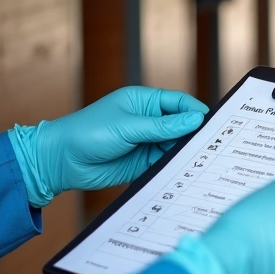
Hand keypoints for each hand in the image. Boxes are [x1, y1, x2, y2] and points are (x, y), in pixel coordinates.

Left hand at [7, 86, 207, 206]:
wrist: (60, 162)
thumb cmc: (88, 133)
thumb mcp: (128, 127)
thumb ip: (163, 127)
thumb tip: (195, 120)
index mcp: (144, 102)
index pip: (178, 102)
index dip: (195, 111)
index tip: (213, 123)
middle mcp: (148, 120)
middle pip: (180, 125)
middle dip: (194, 133)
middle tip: (214, 144)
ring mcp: (145, 142)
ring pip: (175, 145)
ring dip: (186, 152)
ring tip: (203, 160)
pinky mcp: (142, 163)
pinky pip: (165, 163)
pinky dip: (175, 166)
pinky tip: (186, 171)